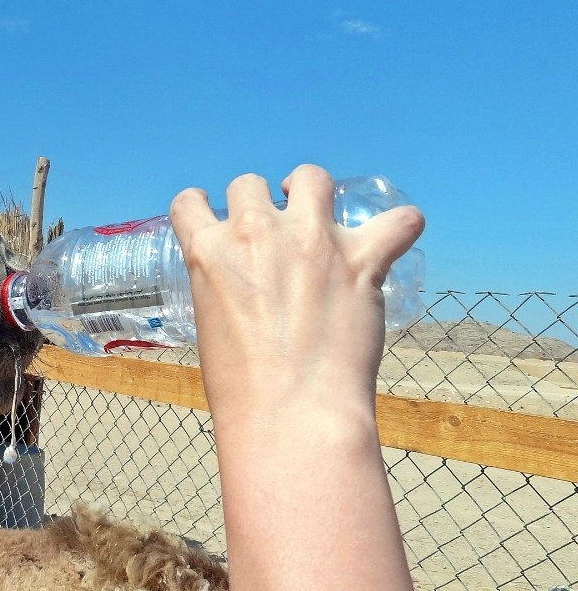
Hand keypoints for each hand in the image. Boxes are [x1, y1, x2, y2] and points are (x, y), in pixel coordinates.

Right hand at [168, 164, 423, 437]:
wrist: (291, 412)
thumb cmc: (242, 387)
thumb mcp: (209, 325)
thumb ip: (224, 289)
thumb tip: (248, 290)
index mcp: (209, 251)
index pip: (189, 203)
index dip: (199, 206)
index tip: (210, 215)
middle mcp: (255, 231)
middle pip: (248, 184)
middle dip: (257, 201)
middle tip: (269, 229)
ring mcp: (311, 239)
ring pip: (312, 178)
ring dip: (311, 191)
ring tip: (318, 213)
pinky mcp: (361, 259)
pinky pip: (399, 221)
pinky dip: (401, 226)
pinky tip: (396, 234)